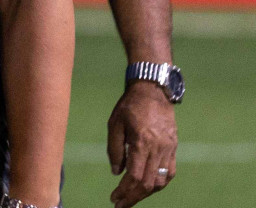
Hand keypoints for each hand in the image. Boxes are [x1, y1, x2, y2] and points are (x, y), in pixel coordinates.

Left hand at [108, 82, 177, 206]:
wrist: (153, 91)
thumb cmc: (129, 106)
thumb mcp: (114, 124)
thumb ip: (115, 149)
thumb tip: (117, 173)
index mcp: (142, 142)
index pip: (135, 176)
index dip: (125, 191)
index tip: (114, 198)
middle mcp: (158, 149)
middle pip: (149, 183)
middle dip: (134, 197)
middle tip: (120, 204)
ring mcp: (169, 149)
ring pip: (161, 180)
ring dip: (147, 192)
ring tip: (131, 197)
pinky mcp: (174, 148)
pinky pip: (169, 172)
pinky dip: (159, 182)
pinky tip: (148, 186)